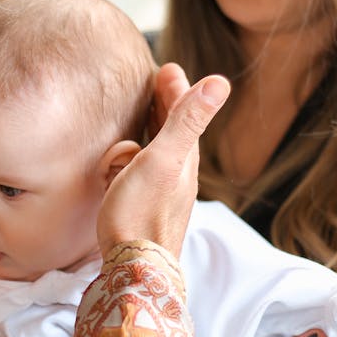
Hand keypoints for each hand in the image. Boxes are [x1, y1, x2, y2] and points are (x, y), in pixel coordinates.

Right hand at [98, 66, 229, 254]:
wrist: (134, 268)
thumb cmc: (143, 213)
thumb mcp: (165, 159)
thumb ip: (188, 120)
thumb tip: (220, 82)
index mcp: (183, 159)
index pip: (182, 114)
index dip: (175, 90)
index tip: (168, 67)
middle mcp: (175, 175)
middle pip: (169, 132)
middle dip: (162, 107)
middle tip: (158, 83)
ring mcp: (157, 193)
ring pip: (149, 154)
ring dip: (143, 134)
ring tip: (138, 119)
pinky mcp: (138, 208)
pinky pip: (131, 177)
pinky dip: (125, 164)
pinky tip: (115, 166)